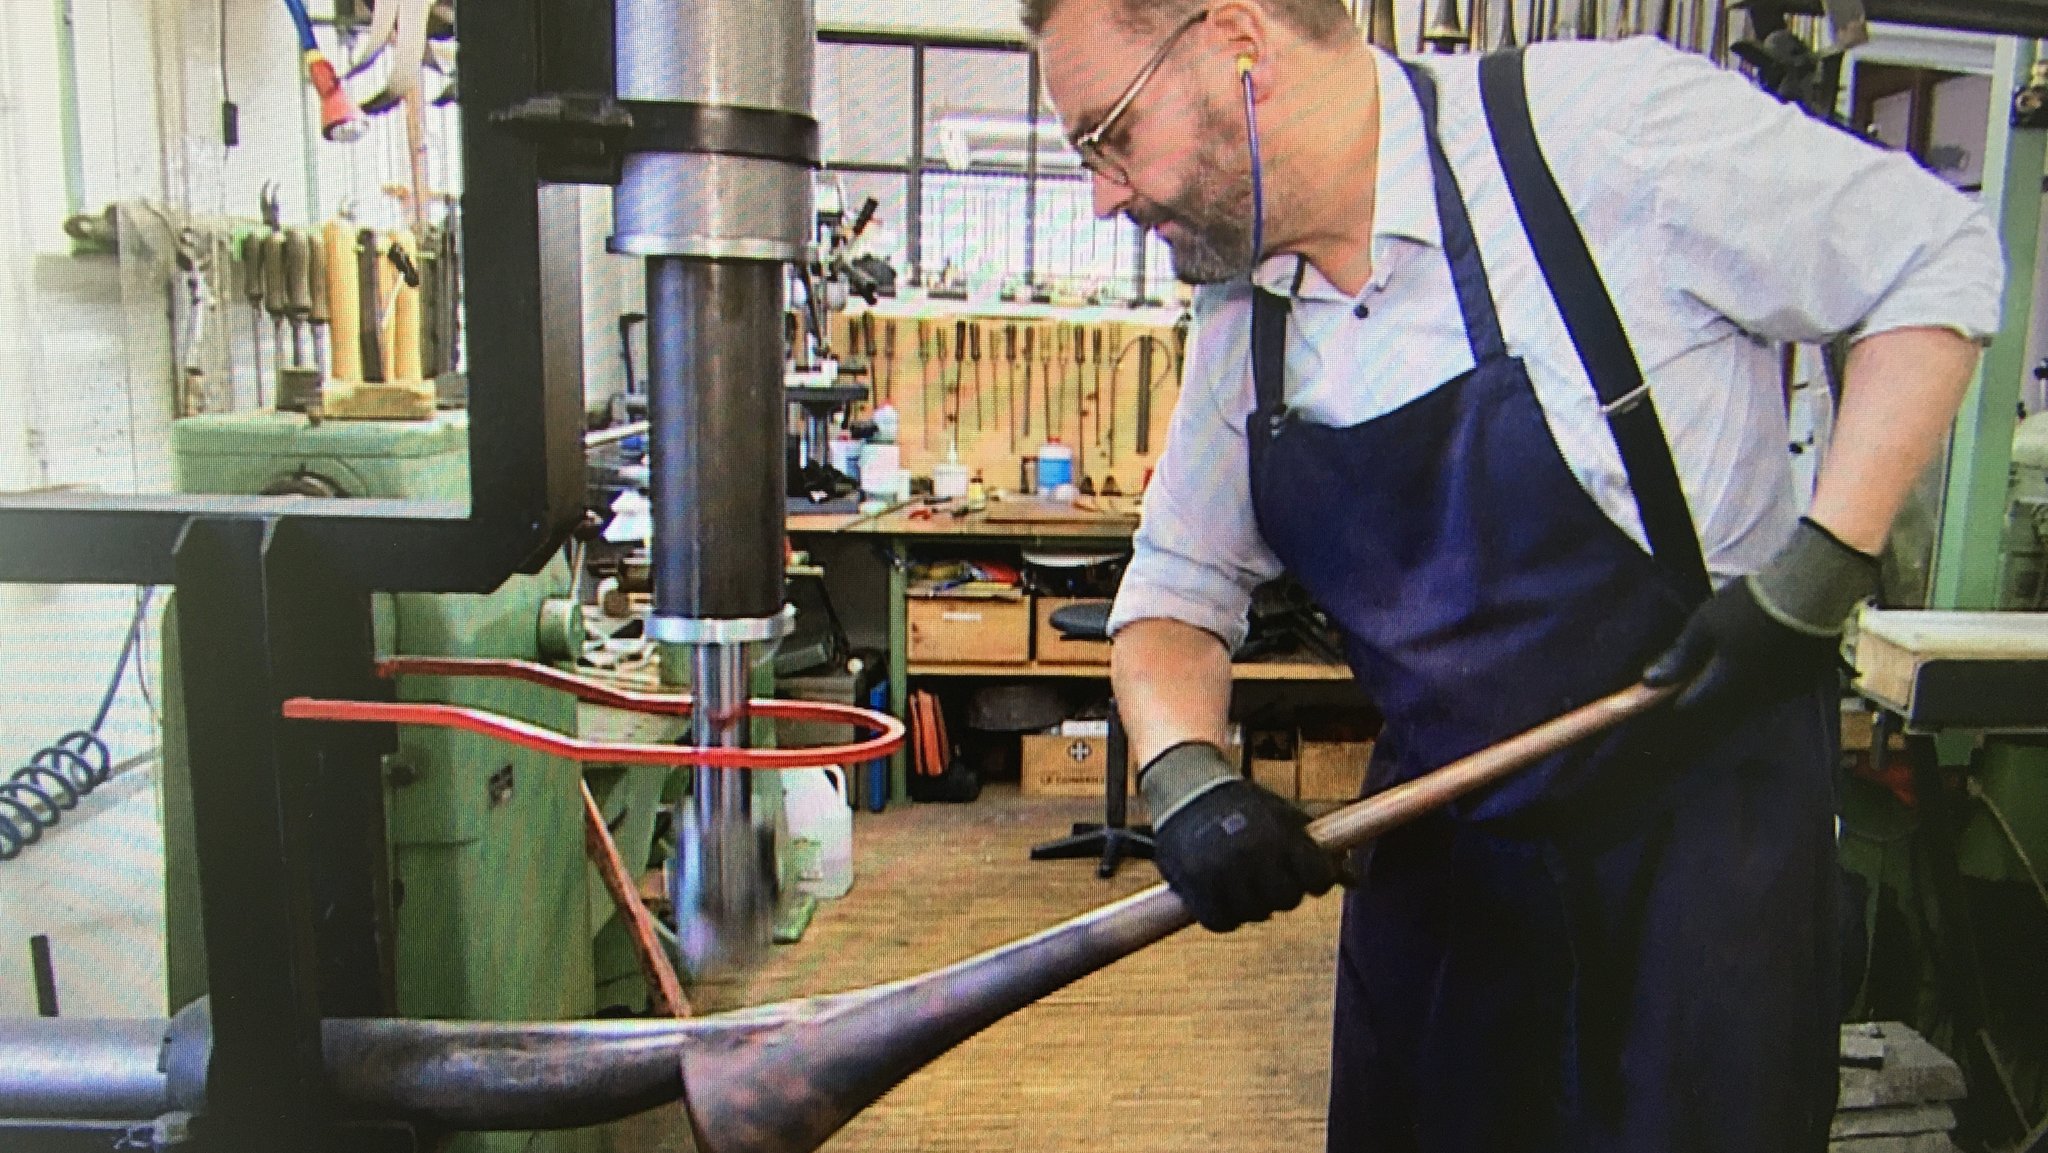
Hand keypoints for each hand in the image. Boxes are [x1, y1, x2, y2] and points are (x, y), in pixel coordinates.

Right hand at [1140, 742, 1338, 931]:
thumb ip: (1317, 849)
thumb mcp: (1283, 817)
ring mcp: (1222, 871)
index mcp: (1279, 833)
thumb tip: (1356, 880)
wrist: (1186, 788)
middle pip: (1287, 899)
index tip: (1309, 878)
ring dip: (1254, 906)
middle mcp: (1253, 853)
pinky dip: (1225, 916)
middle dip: (1284, 893)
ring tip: (1246, 886)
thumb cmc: (1242, 805)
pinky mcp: (1194, 885)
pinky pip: (1221, 921)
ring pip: (1255, 914)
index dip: (1317, 881)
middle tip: (1272, 880)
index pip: (1318, 877)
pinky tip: (1225, 899)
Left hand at [1644, 517, 1876, 712]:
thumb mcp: (1705, 625)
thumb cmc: (1750, 605)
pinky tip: (1768, 655)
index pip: (1697, 702)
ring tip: (1737, 661)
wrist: (1810, 589)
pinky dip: (1770, 675)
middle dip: (1712, 692)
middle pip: (1726, 702)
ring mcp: (1787, 687)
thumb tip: (1649, 681)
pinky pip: (1782, 684)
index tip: (1673, 690)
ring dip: (1742, 684)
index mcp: (1729, 683)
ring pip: (1755, 695)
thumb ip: (1679, 657)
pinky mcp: (1809, 675)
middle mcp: (1758, 694)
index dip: (1681, 696)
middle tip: (1703, 674)